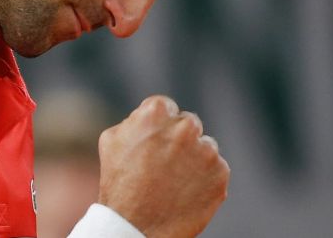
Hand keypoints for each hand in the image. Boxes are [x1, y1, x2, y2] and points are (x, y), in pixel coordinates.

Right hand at [97, 95, 229, 237]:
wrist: (134, 227)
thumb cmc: (118, 183)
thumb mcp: (112, 139)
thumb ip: (135, 119)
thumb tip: (149, 115)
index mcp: (157, 112)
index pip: (166, 107)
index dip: (159, 126)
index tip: (153, 143)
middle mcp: (186, 126)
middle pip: (188, 124)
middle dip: (179, 139)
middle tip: (164, 164)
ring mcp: (206, 150)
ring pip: (204, 147)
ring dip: (194, 159)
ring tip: (173, 182)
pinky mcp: (221, 173)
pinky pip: (215, 169)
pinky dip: (204, 179)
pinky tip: (185, 192)